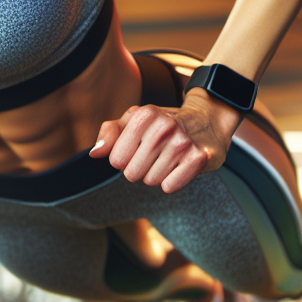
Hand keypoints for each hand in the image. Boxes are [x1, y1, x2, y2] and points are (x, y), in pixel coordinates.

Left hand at [89, 93, 240, 192]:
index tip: (136, 149)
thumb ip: (110, 133)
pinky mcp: (199, 158)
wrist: (206, 120)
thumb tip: (95, 153)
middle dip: (140, 169)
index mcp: (143, 115)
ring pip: (151, 181)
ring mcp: (182, 141)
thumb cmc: (162, 123)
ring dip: (157, 175)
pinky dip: (172, 182)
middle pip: (132, 173)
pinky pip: (170, 186)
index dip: (124, 159)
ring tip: (167, 158)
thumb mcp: (133, 120)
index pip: (116, 159)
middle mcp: (163, 125)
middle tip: (154, 155)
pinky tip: (179, 166)